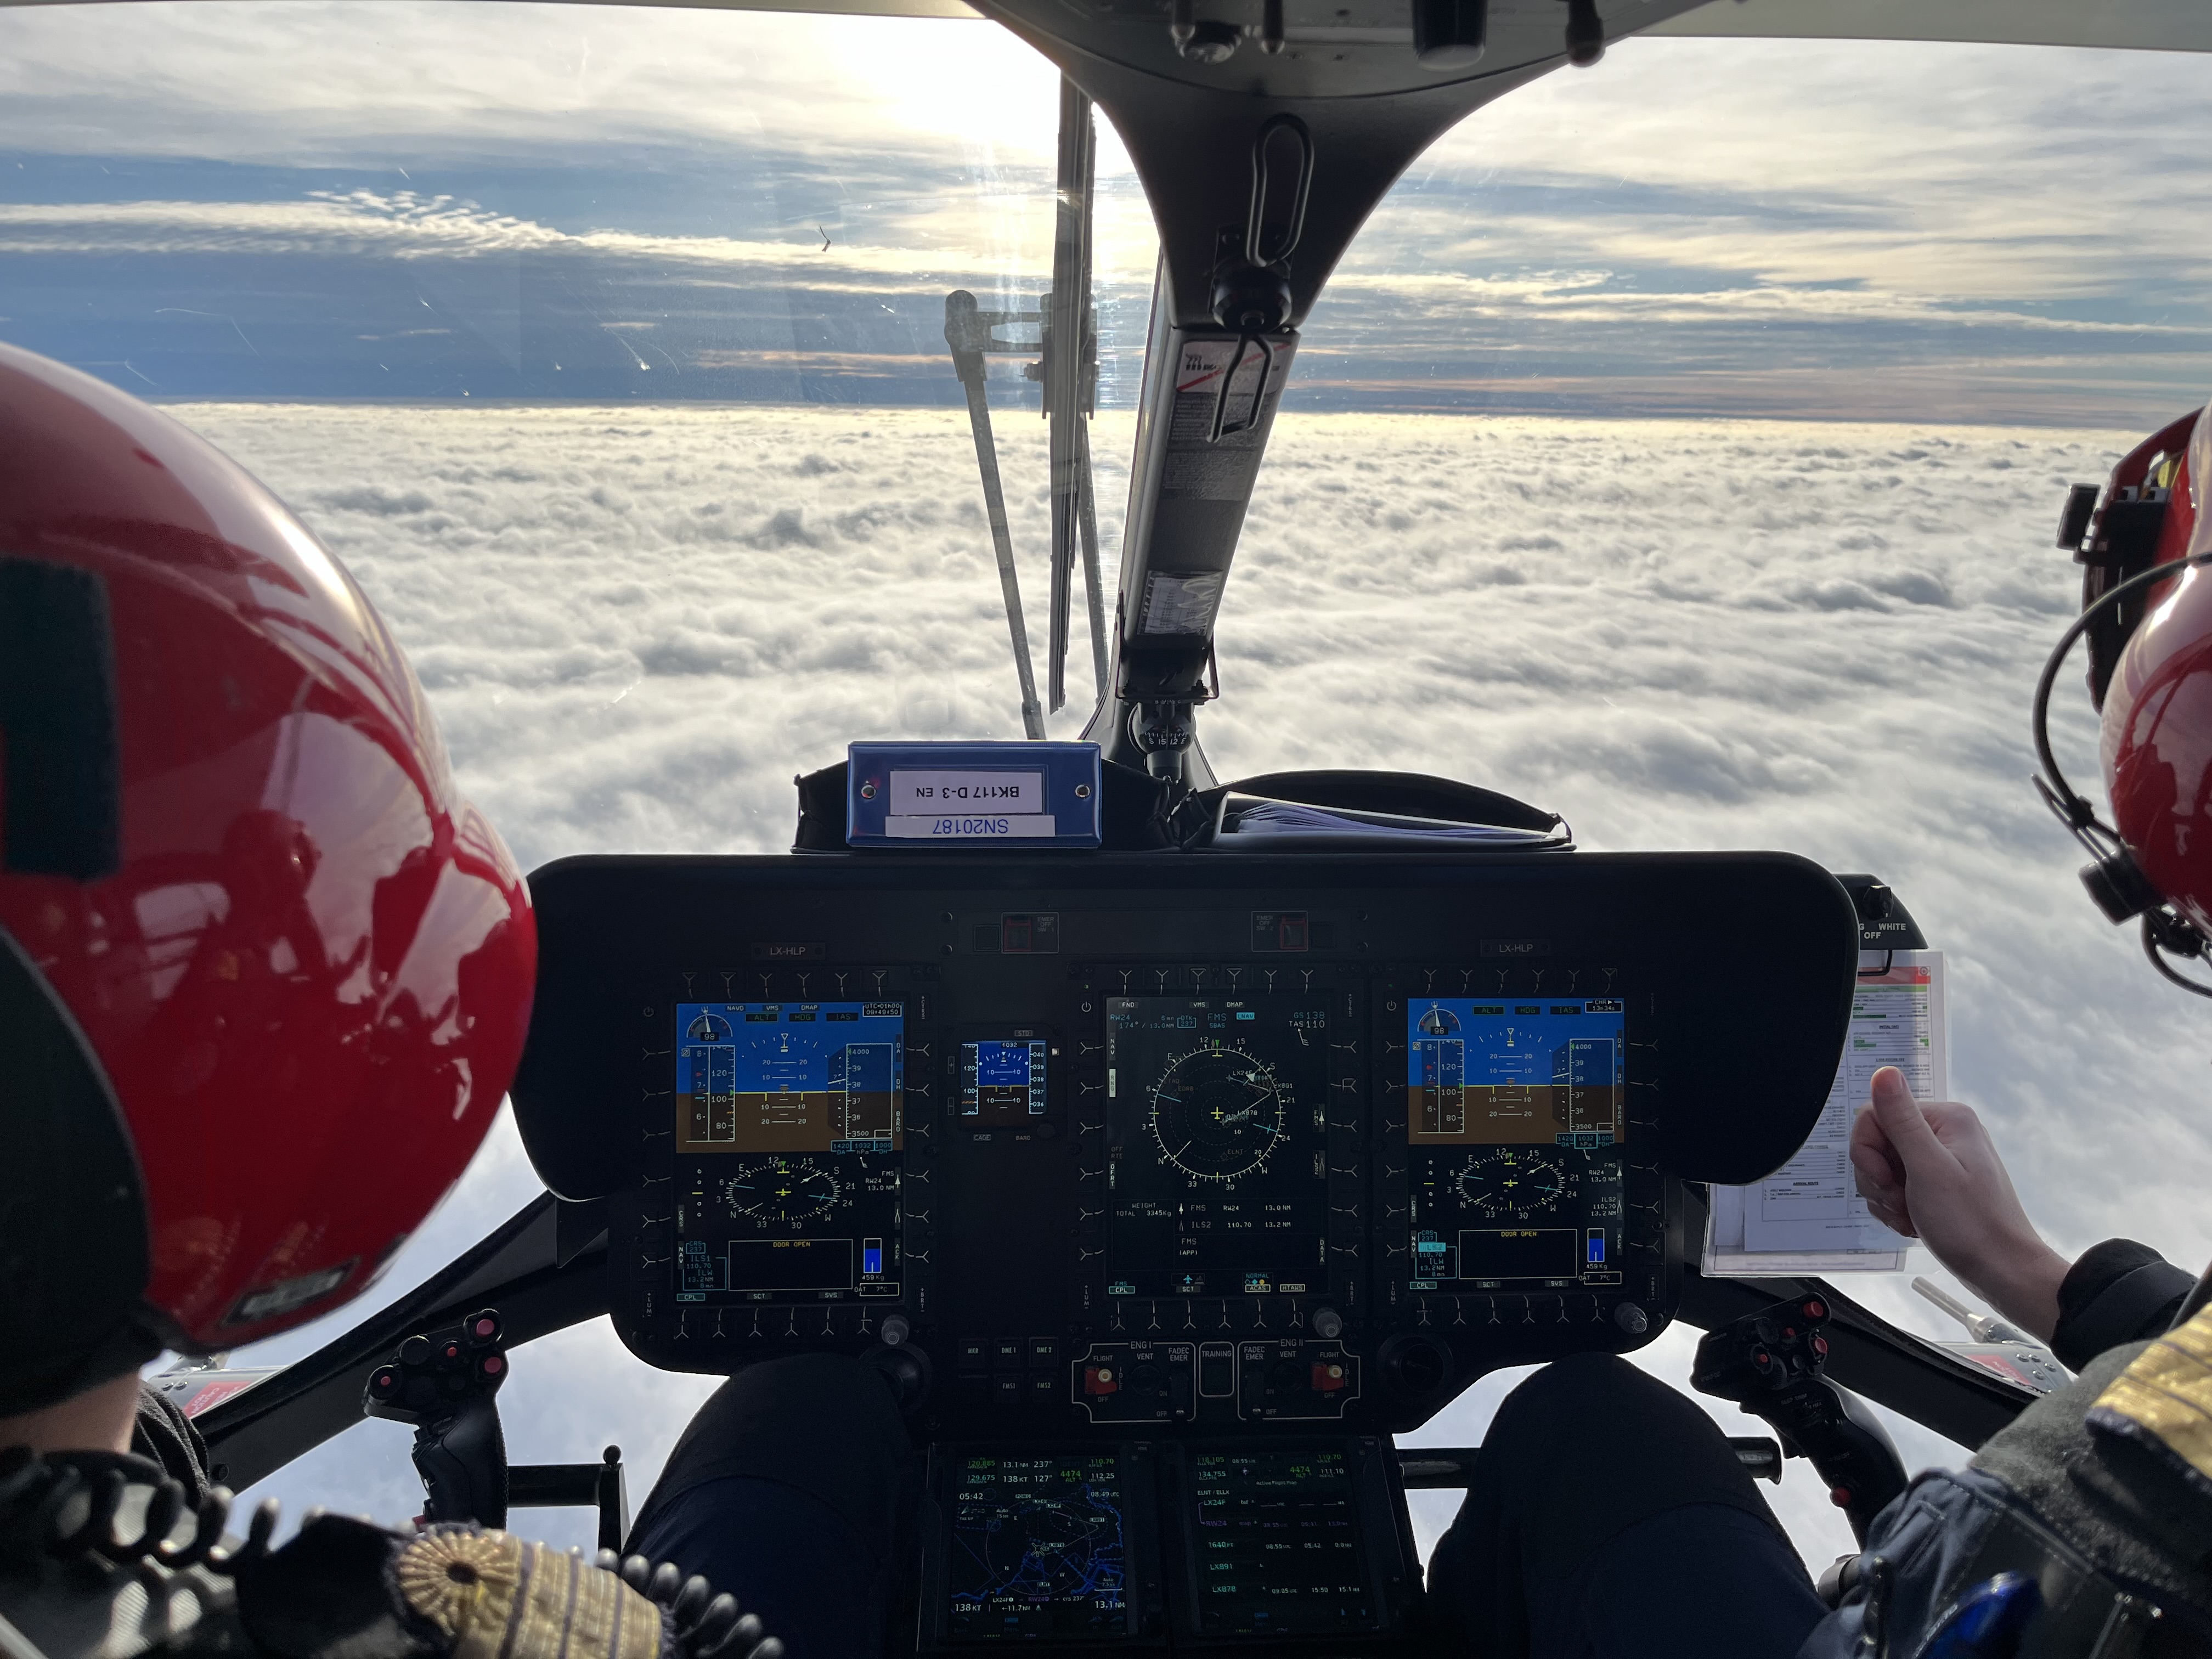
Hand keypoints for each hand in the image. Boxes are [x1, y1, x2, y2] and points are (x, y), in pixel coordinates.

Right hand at [1849, 1067, 2069, 1341]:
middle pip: (1876, 1141)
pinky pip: (1895, 1186)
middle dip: (1878, 1178)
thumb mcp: (1929, 1170)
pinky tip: (1913, 1222)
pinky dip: (1896, 1207)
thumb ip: (1902, 1120)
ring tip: (1910, 1215)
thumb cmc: (1972, 1225)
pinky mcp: (1937, 1183)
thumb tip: (1885, 1072)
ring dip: (1886, 1197)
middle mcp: (1944, 1132)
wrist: (2002, 1272)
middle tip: (1900, 1201)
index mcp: (1946, 1119)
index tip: (1885, 1181)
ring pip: (1882, 1167)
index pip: (1875, 1114)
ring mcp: (1941, 1159)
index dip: (1868, 1150)